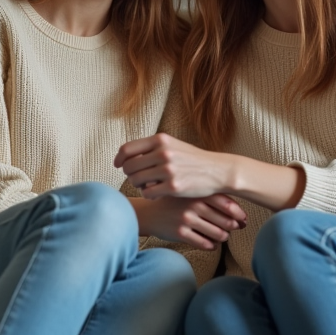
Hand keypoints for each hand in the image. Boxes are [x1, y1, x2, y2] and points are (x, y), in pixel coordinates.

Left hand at [115, 133, 235, 198]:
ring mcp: (168, 170)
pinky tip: (157, 193)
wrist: (217, 171)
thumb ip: (152, 147)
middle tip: (137, 179)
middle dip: (129, 175)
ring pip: (136, 181)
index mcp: (160, 140)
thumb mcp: (173, 145)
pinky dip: (149, 195)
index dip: (119, 159)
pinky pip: (148, 193)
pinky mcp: (173, 186)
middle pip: (129, 167)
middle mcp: (163, 153)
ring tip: (148, 185)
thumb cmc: (192, 159)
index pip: (127, 149)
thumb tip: (125, 155)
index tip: (118, 165)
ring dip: (138, 185)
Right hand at [135, 194, 246, 249]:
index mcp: (198, 192)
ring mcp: (186, 219)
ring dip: (223, 237)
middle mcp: (193, 204)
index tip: (243, 218)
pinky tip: (212, 244)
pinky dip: (211, 245)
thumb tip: (242, 217)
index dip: (239, 213)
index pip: (227, 203)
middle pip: (225, 220)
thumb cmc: (177, 202)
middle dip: (233, 227)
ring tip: (223, 235)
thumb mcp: (192, 193)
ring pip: (217, 234)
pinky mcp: (180, 233)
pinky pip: (204, 244)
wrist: (149, 213)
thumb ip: (214, 198)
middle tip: (236, 228)